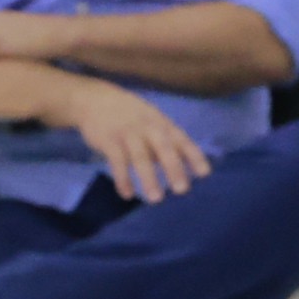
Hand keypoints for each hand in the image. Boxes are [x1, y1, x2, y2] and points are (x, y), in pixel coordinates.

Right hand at [63, 79, 211, 202]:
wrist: (94, 99)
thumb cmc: (129, 115)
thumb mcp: (151, 121)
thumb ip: (165, 143)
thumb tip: (182, 168)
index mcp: (161, 123)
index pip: (181, 139)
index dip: (193, 155)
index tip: (205, 174)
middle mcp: (147, 126)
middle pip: (163, 147)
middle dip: (173, 167)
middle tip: (182, 190)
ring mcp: (127, 133)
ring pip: (140, 156)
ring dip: (148, 177)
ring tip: (156, 199)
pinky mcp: (108, 140)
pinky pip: (117, 160)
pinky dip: (122, 178)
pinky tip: (127, 194)